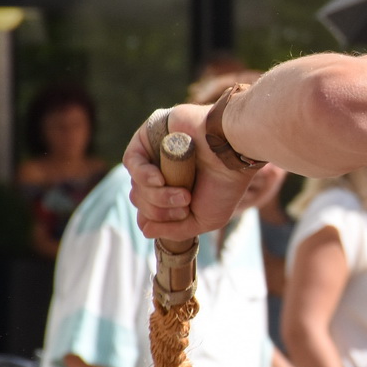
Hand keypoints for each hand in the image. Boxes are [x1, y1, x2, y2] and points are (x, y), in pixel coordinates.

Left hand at [123, 105, 257, 241]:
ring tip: (184, 194)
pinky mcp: (149, 135)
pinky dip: (143, 176)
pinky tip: (159, 179)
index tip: (181, 216)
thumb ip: (175, 230)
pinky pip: (132, 161)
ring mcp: (154, 153)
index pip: (147, 210)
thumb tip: (145, 230)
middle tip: (186, 204)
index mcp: (173, 189)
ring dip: (158, 196)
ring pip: (137, 184)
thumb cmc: (226, 185)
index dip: (157, 219)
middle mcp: (162, 171)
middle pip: (140, 199)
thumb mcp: (205, 220)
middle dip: (160, 210)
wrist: (234, 154)